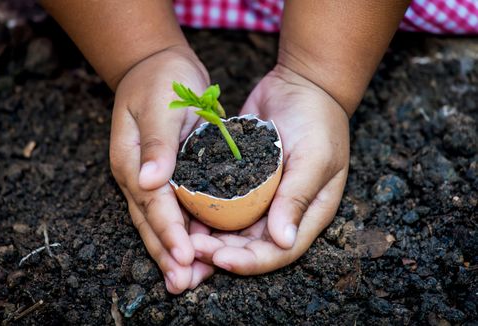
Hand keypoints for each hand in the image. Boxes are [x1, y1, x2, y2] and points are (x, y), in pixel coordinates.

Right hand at [110, 46, 214, 292]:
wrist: (158, 67)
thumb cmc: (160, 80)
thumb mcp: (160, 105)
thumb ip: (157, 144)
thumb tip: (148, 181)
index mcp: (132, 162)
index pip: (152, 203)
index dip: (168, 231)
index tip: (184, 256)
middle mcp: (138, 176)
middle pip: (151, 223)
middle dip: (167, 255)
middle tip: (182, 284)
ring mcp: (150, 179)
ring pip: (160, 223)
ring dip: (173, 252)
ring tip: (188, 280)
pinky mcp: (168, 176)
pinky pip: (175, 210)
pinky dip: (185, 232)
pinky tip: (199, 251)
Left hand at [192, 65, 349, 273]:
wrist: (301, 84)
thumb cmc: (318, 120)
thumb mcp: (314, 158)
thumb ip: (298, 198)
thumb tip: (283, 241)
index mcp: (306, 214)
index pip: (279, 252)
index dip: (249, 262)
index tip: (219, 259)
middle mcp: (281, 211)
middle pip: (250, 245)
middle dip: (221, 253)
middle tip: (190, 248)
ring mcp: (260, 196)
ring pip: (232, 228)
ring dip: (208, 236)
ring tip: (181, 237)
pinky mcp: (240, 178)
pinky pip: (220, 200)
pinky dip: (203, 208)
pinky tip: (182, 210)